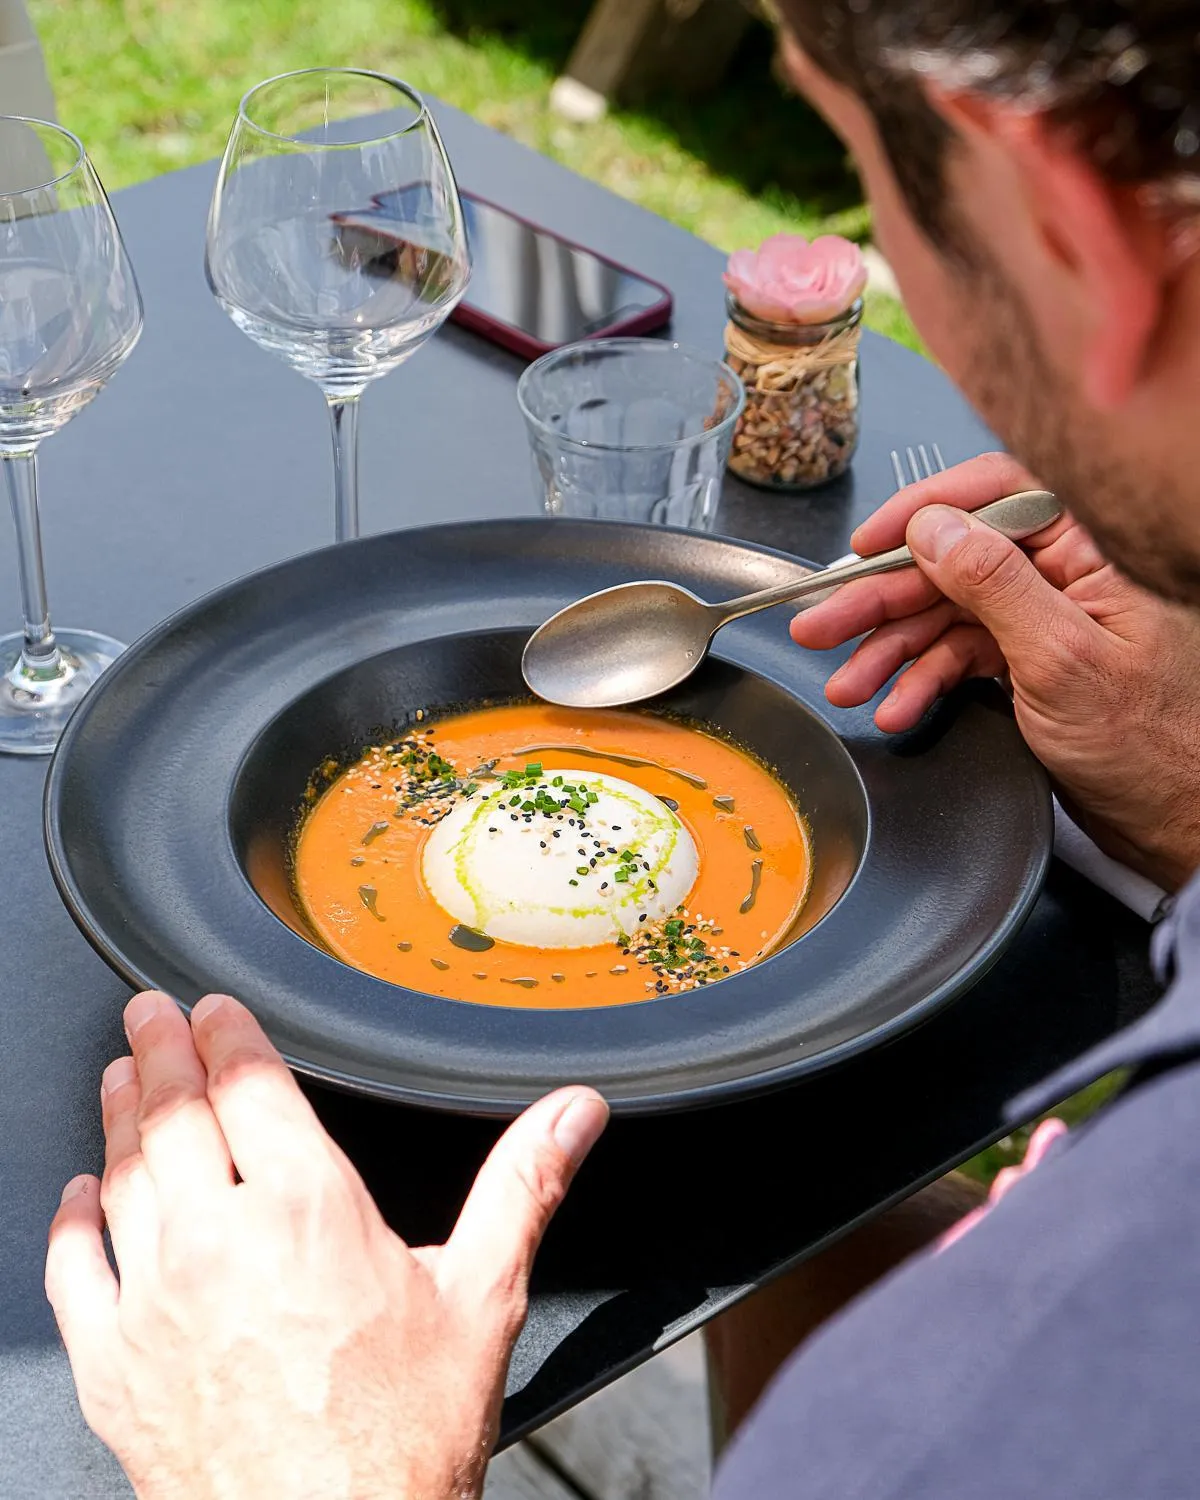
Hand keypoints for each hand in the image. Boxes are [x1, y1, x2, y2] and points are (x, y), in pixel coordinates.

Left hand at [45, 991, 607, 1499]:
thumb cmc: (402, 1442)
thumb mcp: (482, 1298)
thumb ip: (524, 1186)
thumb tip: (572, 1115)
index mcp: (308, 1209)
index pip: (248, 1084)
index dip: (224, 1033)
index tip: (214, 1008)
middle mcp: (219, 1240)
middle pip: (172, 1112)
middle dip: (159, 1049)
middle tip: (150, 1012)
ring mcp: (154, 1302)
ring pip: (120, 1177)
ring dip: (117, 1114)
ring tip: (118, 1076)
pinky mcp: (113, 1366)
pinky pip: (71, 1272)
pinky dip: (68, 1220)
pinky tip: (74, 1198)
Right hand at [791, 452, 1199, 889]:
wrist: (1173, 818)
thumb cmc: (1151, 745)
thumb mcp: (1061, 658)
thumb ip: (995, 585)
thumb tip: (937, 528)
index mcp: (1093, 551)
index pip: (996, 493)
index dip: (923, 511)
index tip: (867, 545)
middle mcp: (1065, 575)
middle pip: (952, 562)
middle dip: (882, 598)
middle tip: (823, 624)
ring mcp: (1041, 619)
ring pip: (944, 615)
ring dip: (889, 651)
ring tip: (846, 682)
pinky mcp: (1026, 661)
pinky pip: (957, 657)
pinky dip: (921, 683)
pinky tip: (895, 706)